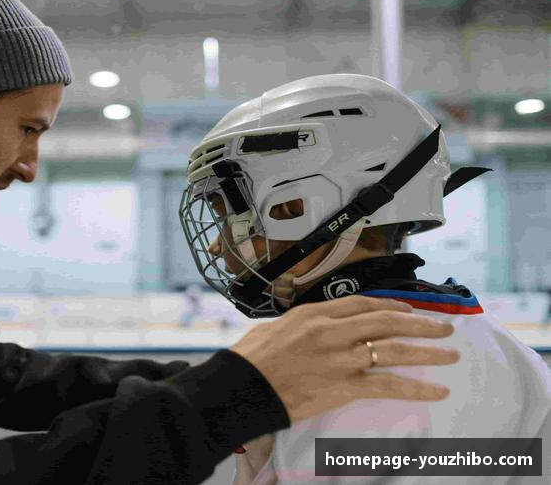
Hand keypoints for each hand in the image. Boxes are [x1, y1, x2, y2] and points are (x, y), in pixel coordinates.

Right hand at [229, 295, 458, 422]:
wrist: (242, 388)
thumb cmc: (251, 360)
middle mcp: (332, 331)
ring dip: (428, 352)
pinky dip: (417, 388)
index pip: (362, 303)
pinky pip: (388, 385)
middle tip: (444, 327)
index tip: (408, 308)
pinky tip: (437, 391)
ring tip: (451, 354)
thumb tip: (313, 327)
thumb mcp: (274, 328)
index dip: (391, 305)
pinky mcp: (343, 386)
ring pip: (395, 350)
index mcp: (314, 314)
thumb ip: (301, 325)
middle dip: (420, 323)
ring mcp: (340, 358)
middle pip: (387, 321)